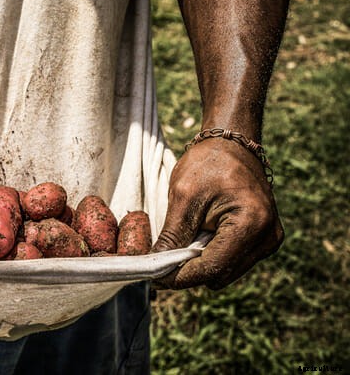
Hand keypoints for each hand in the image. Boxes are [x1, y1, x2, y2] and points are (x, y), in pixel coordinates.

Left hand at [152, 138, 283, 288]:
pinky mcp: (264, 241)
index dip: (181, 277)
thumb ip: (172, 234)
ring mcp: (269, 241)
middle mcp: (267, 238)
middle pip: (221, 275)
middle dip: (189, 272)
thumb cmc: (207, 164)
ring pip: (226, 272)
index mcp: (251, 224)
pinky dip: (212, 256)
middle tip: (161, 262)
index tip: (154, 278)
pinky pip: (233, 261)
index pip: (212, 267)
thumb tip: (154, 266)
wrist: (232, 145)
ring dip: (201, 264)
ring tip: (181, 243)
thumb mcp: (183, 196)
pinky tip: (198, 239)